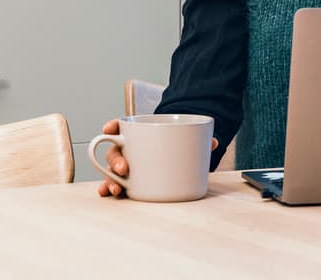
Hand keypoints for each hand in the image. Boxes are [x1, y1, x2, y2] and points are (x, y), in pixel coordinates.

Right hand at [96, 119, 219, 197]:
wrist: (176, 153)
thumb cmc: (176, 144)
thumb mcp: (186, 138)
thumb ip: (198, 139)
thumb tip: (213, 143)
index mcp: (138, 133)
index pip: (121, 126)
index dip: (113, 126)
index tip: (110, 128)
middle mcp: (128, 149)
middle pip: (114, 151)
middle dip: (115, 159)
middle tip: (123, 167)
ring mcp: (126, 165)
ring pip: (111, 170)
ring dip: (110, 179)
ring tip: (116, 187)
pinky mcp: (129, 180)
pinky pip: (116, 184)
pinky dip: (109, 188)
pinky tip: (107, 194)